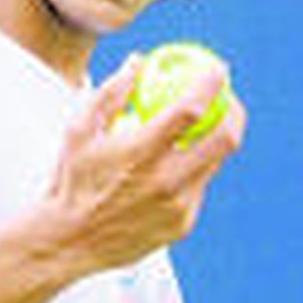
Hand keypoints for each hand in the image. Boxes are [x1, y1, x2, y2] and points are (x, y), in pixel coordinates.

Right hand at [39, 54, 246, 275]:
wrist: (68, 242)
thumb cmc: (71, 179)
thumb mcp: (79, 131)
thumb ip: (111, 93)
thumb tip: (138, 61)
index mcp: (140, 153)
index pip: (190, 110)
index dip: (211, 84)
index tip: (218, 68)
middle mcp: (166, 181)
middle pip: (225, 139)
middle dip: (234, 111)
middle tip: (227, 98)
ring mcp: (179, 206)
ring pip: (216, 163)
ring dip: (215, 139)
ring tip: (206, 124)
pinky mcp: (183, 223)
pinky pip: (200, 186)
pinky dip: (195, 168)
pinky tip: (182, 161)